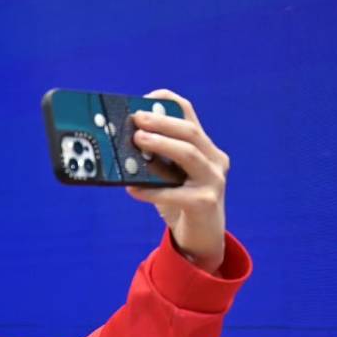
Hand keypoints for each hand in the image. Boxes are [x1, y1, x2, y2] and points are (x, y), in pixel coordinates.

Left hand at [125, 89, 230, 273]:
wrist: (201, 238)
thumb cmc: (181, 204)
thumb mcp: (170, 177)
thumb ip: (155, 161)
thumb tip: (121, 147)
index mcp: (206, 148)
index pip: (190, 116)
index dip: (169, 102)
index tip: (145, 98)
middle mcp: (215, 160)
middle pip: (190, 132)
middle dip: (161, 122)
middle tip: (136, 118)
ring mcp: (214, 181)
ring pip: (189, 155)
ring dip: (162, 144)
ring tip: (138, 140)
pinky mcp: (206, 203)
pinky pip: (175, 194)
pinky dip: (152, 191)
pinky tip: (132, 190)